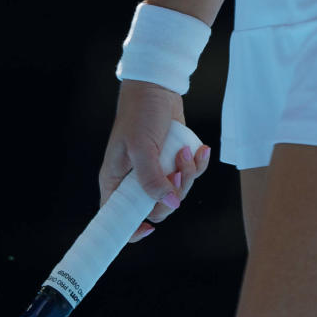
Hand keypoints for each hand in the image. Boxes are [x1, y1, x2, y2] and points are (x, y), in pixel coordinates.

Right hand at [99, 80, 211, 242]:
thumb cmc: (140, 113)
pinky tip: (200, 149)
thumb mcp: (141, 146)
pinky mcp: (172, 162)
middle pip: (156, 209)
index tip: (149, 227)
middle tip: (175, 172)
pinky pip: (189, 176)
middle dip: (172, 193)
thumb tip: (169, 204)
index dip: (132, 229)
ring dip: (187, 175)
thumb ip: (152, 178)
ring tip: (186, 151)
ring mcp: (155, 172)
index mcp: (116, 181)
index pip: (118, 218)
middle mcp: (134, 180)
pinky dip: (198, 165)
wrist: (158, 87)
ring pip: (176, 194)